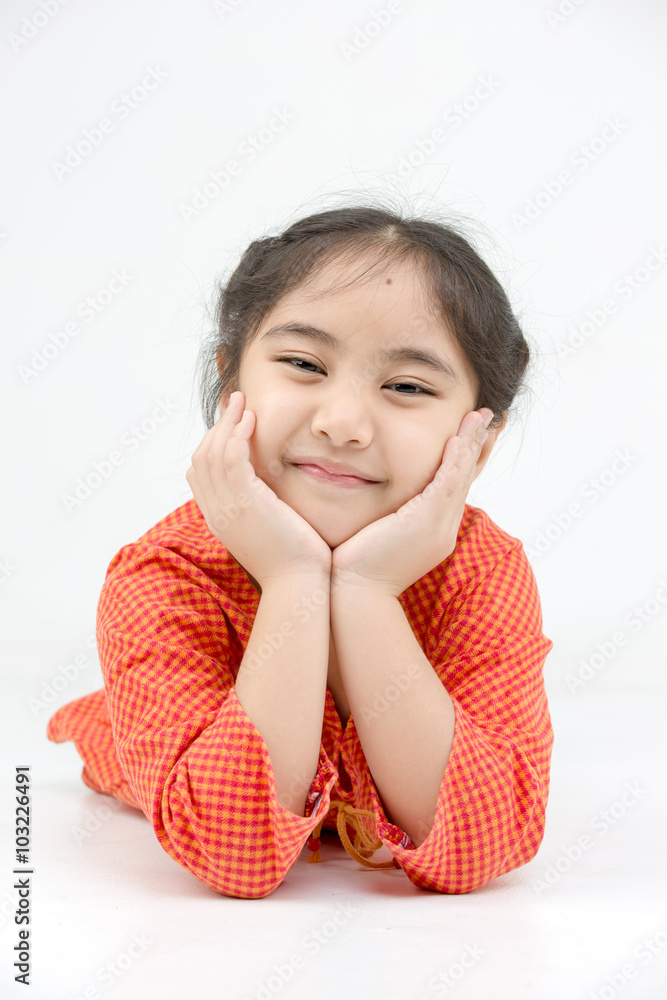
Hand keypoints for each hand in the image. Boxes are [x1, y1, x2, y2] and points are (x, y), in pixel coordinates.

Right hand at [186, 391, 331, 585]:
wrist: (300, 587)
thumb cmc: (296, 564)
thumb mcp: (271, 533)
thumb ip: (264, 511)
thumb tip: (274, 496)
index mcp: (220, 521)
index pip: (199, 475)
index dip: (211, 444)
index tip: (230, 425)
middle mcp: (216, 513)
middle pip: (200, 459)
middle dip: (216, 426)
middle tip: (234, 403)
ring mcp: (227, 509)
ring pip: (213, 453)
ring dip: (227, 423)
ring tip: (243, 402)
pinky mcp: (245, 504)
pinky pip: (231, 459)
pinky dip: (238, 435)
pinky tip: (251, 420)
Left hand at [330, 408, 493, 597]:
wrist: (358, 594)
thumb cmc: (358, 568)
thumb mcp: (379, 536)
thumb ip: (387, 517)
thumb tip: (376, 504)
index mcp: (434, 531)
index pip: (455, 486)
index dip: (465, 458)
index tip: (470, 433)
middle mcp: (443, 528)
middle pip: (466, 477)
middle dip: (477, 444)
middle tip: (488, 416)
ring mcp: (438, 526)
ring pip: (461, 476)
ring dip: (471, 443)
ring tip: (481, 415)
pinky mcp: (426, 522)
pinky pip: (447, 484)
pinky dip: (454, 459)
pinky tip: (458, 437)